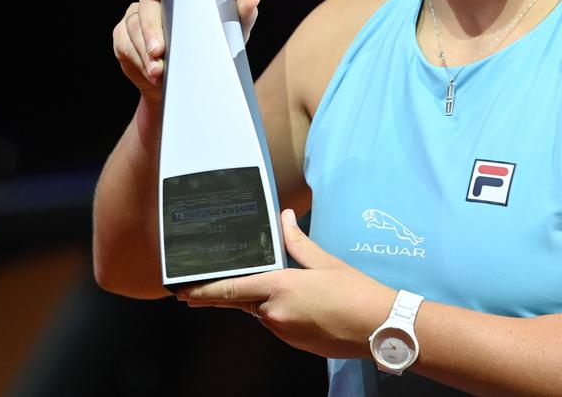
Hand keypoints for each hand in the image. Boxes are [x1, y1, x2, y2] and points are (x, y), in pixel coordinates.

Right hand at [113, 0, 261, 104]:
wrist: (191, 84)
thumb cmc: (212, 49)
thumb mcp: (230, 34)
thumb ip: (241, 15)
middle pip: (146, 4)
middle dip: (152, 29)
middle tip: (160, 51)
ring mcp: (134, 18)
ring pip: (133, 28)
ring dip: (145, 51)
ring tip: (159, 71)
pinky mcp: (123, 40)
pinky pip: (126, 46)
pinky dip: (139, 61)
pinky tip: (151, 73)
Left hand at [177, 209, 394, 358]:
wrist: (379, 327)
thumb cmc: (356, 292)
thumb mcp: (325, 261)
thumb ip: (297, 241)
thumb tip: (284, 218)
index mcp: (280, 288)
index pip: (230, 290)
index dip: (202, 291)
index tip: (182, 291)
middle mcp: (275, 313)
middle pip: (242, 302)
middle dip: (221, 297)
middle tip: (197, 292)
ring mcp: (283, 331)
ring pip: (261, 312)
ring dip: (261, 301)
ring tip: (283, 287)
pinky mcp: (294, 343)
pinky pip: (277, 323)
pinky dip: (278, 312)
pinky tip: (300, 303)